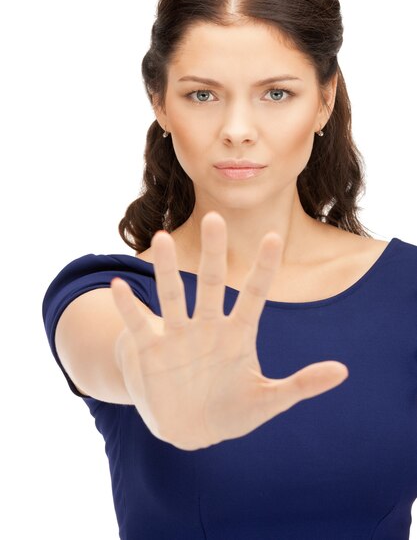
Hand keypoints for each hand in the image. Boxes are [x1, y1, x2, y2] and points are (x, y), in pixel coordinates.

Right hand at [110, 211, 348, 450]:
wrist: (189, 429)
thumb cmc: (231, 409)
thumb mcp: (268, 401)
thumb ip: (301, 385)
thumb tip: (343, 370)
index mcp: (238, 334)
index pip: (254, 295)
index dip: (264, 268)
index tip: (274, 237)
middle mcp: (207, 327)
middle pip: (212, 284)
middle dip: (214, 254)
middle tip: (216, 218)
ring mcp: (178, 336)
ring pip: (173, 296)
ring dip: (167, 270)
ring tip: (160, 239)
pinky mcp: (151, 351)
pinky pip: (138, 325)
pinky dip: (128, 308)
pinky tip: (117, 287)